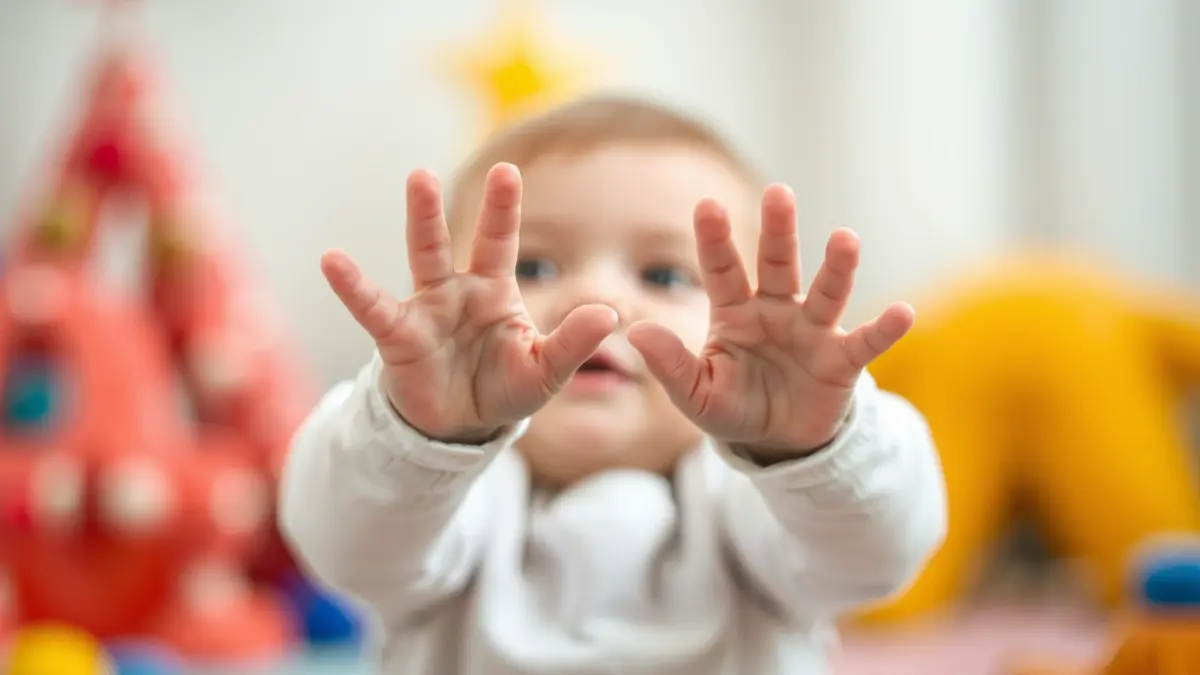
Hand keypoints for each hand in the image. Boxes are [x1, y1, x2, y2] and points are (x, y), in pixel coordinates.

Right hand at [321, 163, 617, 442]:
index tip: (506, 171)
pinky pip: (374, 309)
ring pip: (419, 260)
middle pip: (447, 240)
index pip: (499, 241)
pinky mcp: (398, 337)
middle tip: (425, 172)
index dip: (501, 208)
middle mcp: (457, 290)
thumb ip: (573, 343)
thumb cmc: (504, 388)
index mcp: (494, 290)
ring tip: (410, 186)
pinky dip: (353, 287)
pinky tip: (332, 260)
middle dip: (436, 208)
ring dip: (416, 224)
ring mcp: (425, 309)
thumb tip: (610, 314)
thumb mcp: (545, 371)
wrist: (462, 426)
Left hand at [627, 185, 913, 453]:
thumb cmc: (732, 406)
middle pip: (778, 263)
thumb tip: (634, 332)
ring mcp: (812, 331)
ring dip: (838, 267)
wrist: (775, 440)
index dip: (715, 239)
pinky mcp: (842, 361)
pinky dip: (885, 329)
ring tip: (846, 238)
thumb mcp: (695, 393)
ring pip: (826, 292)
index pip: (722, 270)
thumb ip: (669, 364)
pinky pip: (866, 342)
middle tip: (779, 193)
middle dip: (779, 230)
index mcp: (735, 313)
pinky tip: (903, 313)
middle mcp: (776, 310)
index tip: (707, 206)